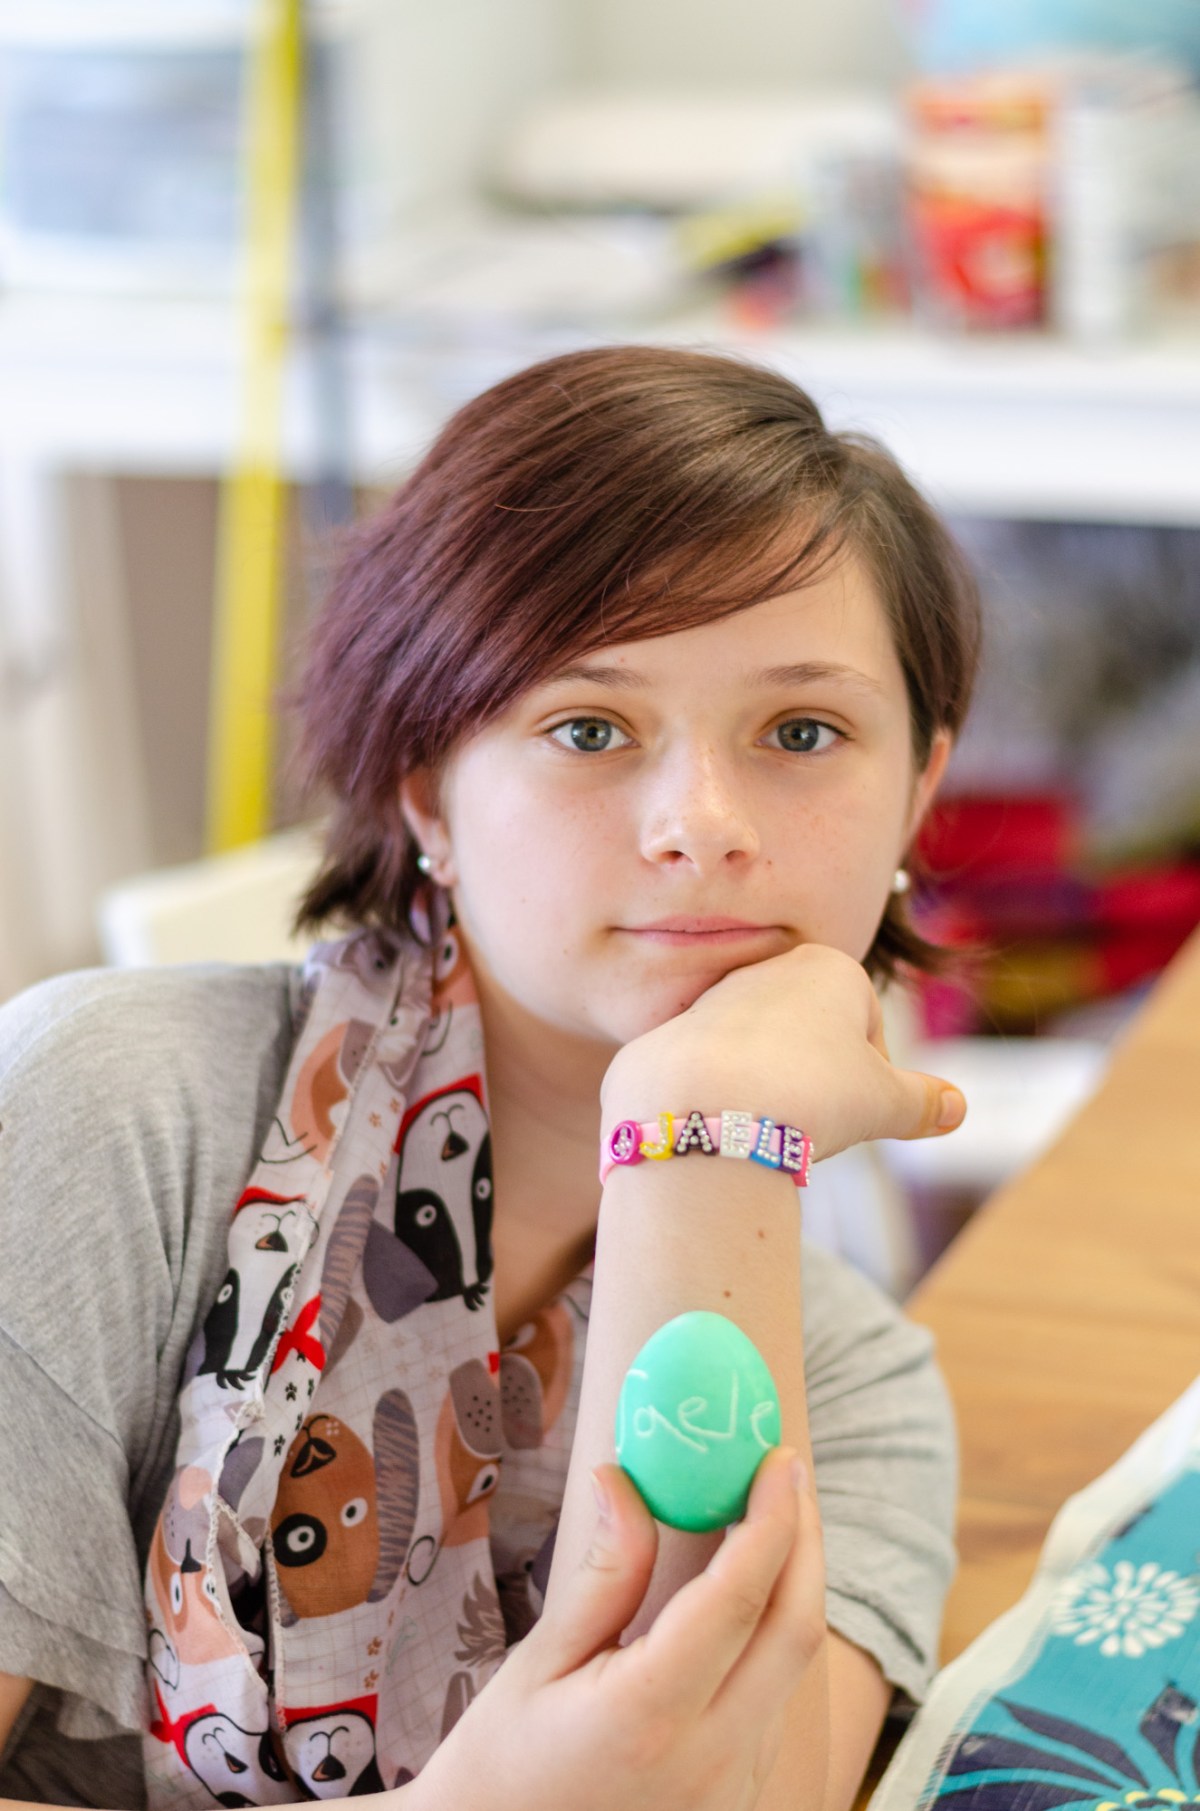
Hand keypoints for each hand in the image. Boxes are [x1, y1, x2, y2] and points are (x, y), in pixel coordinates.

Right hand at [413, 1445, 823, 1810]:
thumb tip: (624, 1478)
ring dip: (791, 1591)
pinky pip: (774, 1708)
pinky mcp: (736, 1805)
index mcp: (649, 1717)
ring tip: (763, 1525)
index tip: (777, 1460)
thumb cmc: (501, 1764)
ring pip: (792, 1672)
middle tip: (785, 1475)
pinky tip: (740, 1605)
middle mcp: (709, 1763)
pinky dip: (770, 1642)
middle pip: (795, 1633)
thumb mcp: (539, 1663)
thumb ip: (603, 1574)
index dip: (770, 1519)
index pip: (738, 1599)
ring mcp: (731, 1793)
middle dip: (805, 1542)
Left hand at [600, 940, 965, 1163]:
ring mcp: (713, 1000)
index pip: (868, 1029)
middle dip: (818, 1083)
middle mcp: (767, 971)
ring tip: (764, 1125)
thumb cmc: (810, 1094)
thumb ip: (923, 1102)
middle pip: (811, 1040)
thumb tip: (957, 1109)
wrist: (706, 1107)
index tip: (853, 1107)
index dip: (870, 1079)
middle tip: (812, 1121)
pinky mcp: (670, 1037)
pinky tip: (721, 1126)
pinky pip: (708, 1080)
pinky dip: (720, 1105)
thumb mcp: (886, 1104)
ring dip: (769, 1093)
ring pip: (759, 1057)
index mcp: (829, 968)